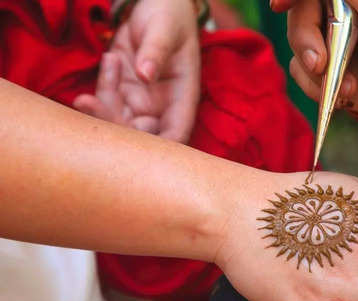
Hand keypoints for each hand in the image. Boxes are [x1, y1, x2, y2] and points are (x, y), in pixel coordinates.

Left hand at [74, 0, 199, 142]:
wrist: (153, 3)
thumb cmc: (169, 15)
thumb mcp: (165, 29)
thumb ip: (157, 50)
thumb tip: (146, 74)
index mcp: (183, 98)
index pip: (175, 136)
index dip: (158, 149)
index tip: (131, 143)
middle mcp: (162, 108)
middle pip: (141, 138)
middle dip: (115, 126)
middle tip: (94, 101)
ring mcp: (140, 102)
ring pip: (118, 123)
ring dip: (102, 105)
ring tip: (109, 60)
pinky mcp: (121, 92)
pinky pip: (105, 102)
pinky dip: (100, 87)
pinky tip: (110, 58)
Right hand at [272, 0, 357, 142]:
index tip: (279, 5)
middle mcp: (347, 8)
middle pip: (301, 10)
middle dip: (306, 39)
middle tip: (320, 63)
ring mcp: (335, 38)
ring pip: (296, 42)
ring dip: (316, 70)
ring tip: (349, 87)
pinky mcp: (327, 67)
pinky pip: (300, 70)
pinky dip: (316, 87)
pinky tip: (345, 95)